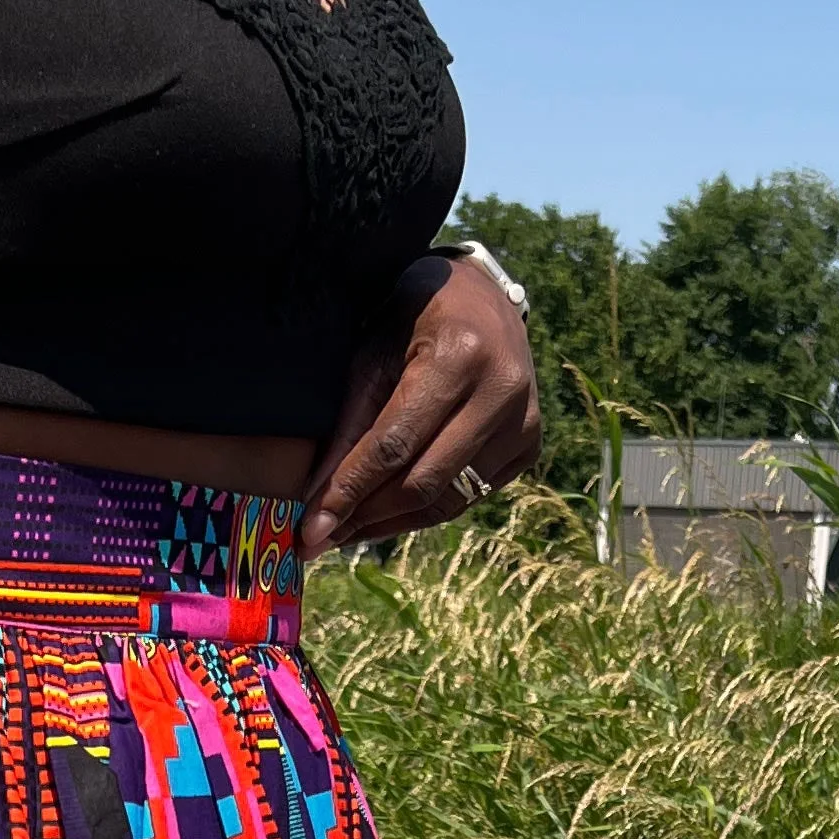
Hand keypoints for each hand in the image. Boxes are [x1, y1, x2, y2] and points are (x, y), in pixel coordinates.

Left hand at [299, 253, 542, 557]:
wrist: (482, 298)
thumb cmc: (414, 318)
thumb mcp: (372, 353)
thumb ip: (348, 425)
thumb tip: (315, 498)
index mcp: (459, 356)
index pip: (394, 444)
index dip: (349, 492)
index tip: (309, 531)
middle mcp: (501, 392)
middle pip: (423, 481)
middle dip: (365, 517)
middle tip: (318, 540)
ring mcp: (524, 421)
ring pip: (448, 500)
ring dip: (392, 522)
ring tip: (347, 532)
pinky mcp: (529, 444)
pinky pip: (470, 496)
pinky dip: (425, 510)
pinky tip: (388, 512)